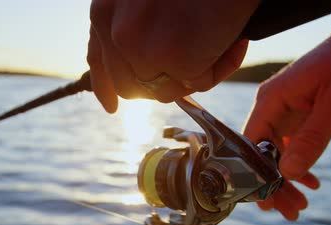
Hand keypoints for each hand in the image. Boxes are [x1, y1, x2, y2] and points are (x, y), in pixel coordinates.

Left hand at [87, 0, 259, 112]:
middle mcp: (115, 30)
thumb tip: (145, 72)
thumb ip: (134, 30)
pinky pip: (198, 85)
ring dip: (193, 74)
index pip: (98, 59)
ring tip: (216, 38)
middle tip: (193, 61)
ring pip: (164, 91)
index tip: (112, 107)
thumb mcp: (147, 1)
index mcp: (105, 10)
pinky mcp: (172, 58)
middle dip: (160, 83)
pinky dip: (220, 68)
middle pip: (130, 87)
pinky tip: (232, 41)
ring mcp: (140, 47)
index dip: (105, 86)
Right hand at [243, 5, 330, 220]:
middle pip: (263, 153)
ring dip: (287, 180)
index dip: (255, 174)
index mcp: (271, 100)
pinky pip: (293, 146)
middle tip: (288, 212)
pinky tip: (312, 182)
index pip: (252, 143)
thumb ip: (312, 137)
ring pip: (278, 153)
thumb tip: (289, 172)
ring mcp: (286, 112)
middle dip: (274, 184)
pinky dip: (301, 166)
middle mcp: (273, 107)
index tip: (266, 201)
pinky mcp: (301, 116)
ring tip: (300, 205)